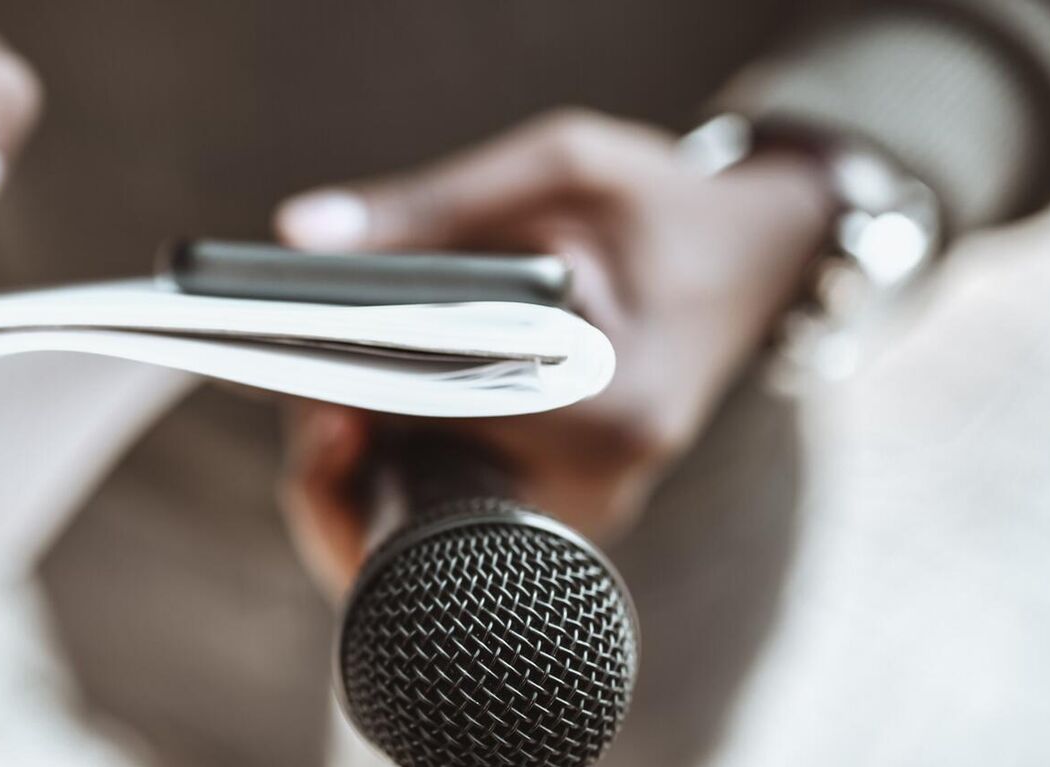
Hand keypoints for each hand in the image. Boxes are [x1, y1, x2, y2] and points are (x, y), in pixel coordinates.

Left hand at [272, 110, 831, 597]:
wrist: (755, 257)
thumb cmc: (659, 206)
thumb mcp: (560, 169)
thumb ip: (430, 203)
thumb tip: (296, 236)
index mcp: (612, 403)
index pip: (445, 425)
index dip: (353, 405)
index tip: (295, 378)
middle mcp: (603, 480)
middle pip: (428, 502)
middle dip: (346, 457)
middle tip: (300, 397)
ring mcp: (586, 508)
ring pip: (433, 529)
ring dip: (365, 476)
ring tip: (330, 405)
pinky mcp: (567, 510)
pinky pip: (459, 517)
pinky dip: (403, 477)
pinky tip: (374, 424)